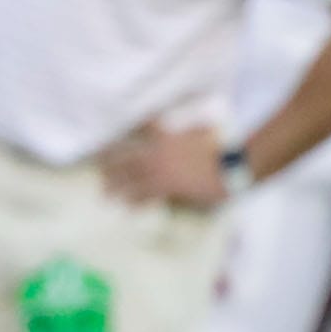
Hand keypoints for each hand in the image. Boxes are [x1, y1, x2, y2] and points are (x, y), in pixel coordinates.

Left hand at [98, 122, 226, 209]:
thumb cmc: (220, 149)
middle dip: (114, 168)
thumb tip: (202, 125)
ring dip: (118, 186)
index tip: (110, 142)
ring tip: (105, 193)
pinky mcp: (170, 188)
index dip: (126, 136)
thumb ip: (196, 129)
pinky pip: (148, 195)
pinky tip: (126, 206)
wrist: (230, 166)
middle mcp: (160, 154)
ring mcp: (164, 172)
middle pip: (130, 160)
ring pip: (134, 179)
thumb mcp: (205, 131)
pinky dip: (136, 201)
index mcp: (168, 138)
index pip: (141, 133)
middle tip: (100, 175)